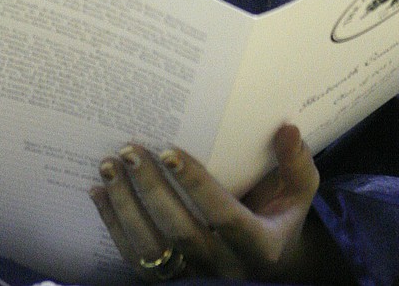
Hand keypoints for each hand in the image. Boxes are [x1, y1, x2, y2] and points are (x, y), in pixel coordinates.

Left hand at [91, 123, 348, 282]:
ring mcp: (196, 278)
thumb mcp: (300, 193)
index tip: (169, 152)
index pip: (223, 216)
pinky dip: (113, 226)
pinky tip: (99, 192)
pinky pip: (136, 260)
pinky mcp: (172, 281)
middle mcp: (225, 268)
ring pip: (152, 250)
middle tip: (129, 150)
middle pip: (181, 233)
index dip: (196, 185)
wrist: (271, 263)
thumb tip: (287, 128)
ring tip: (108, 166)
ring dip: (125, 208)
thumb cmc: (281, 217)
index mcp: (259, 245)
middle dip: (151, 191)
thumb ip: (296, 163)